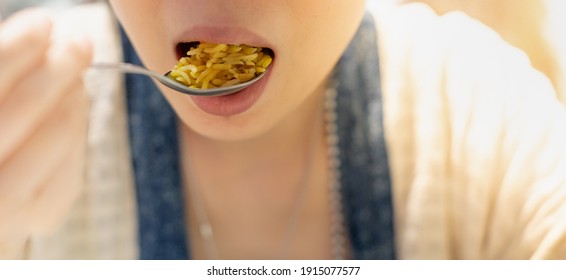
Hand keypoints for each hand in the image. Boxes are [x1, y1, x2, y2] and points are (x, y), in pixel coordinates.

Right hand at [0, 8, 91, 236]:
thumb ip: (7, 72)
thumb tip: (50, 36)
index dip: (18, 47)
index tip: (45, 21)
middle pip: (27, 106)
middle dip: (60, 65)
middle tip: (80, 40)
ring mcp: (5, 202)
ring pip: (57, 131)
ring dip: (74, 93)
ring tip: (75, 73)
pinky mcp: (41, 214)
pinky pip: (74, 157)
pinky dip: (79, 125)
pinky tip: (75, 105)